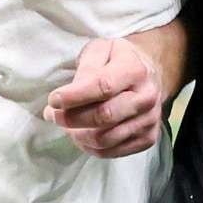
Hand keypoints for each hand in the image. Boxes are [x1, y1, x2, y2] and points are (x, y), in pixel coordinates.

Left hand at [43, 36, 166, 158]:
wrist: (150, 74)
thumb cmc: (119, 61)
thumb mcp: (101, 50)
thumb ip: (86, 67)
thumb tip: (71, 93)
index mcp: (135, 70)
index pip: (103, 87)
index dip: (74, 96)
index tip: (53, 100)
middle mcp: (147, 97)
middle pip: (104, 116)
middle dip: (71, 118)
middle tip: (52, 114)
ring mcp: (149, 120)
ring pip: (104, 139)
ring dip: (76, 135)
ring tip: (65, 125)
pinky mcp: (148, 139)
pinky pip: (111, 152)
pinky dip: (89, 147)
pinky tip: (80, 134)